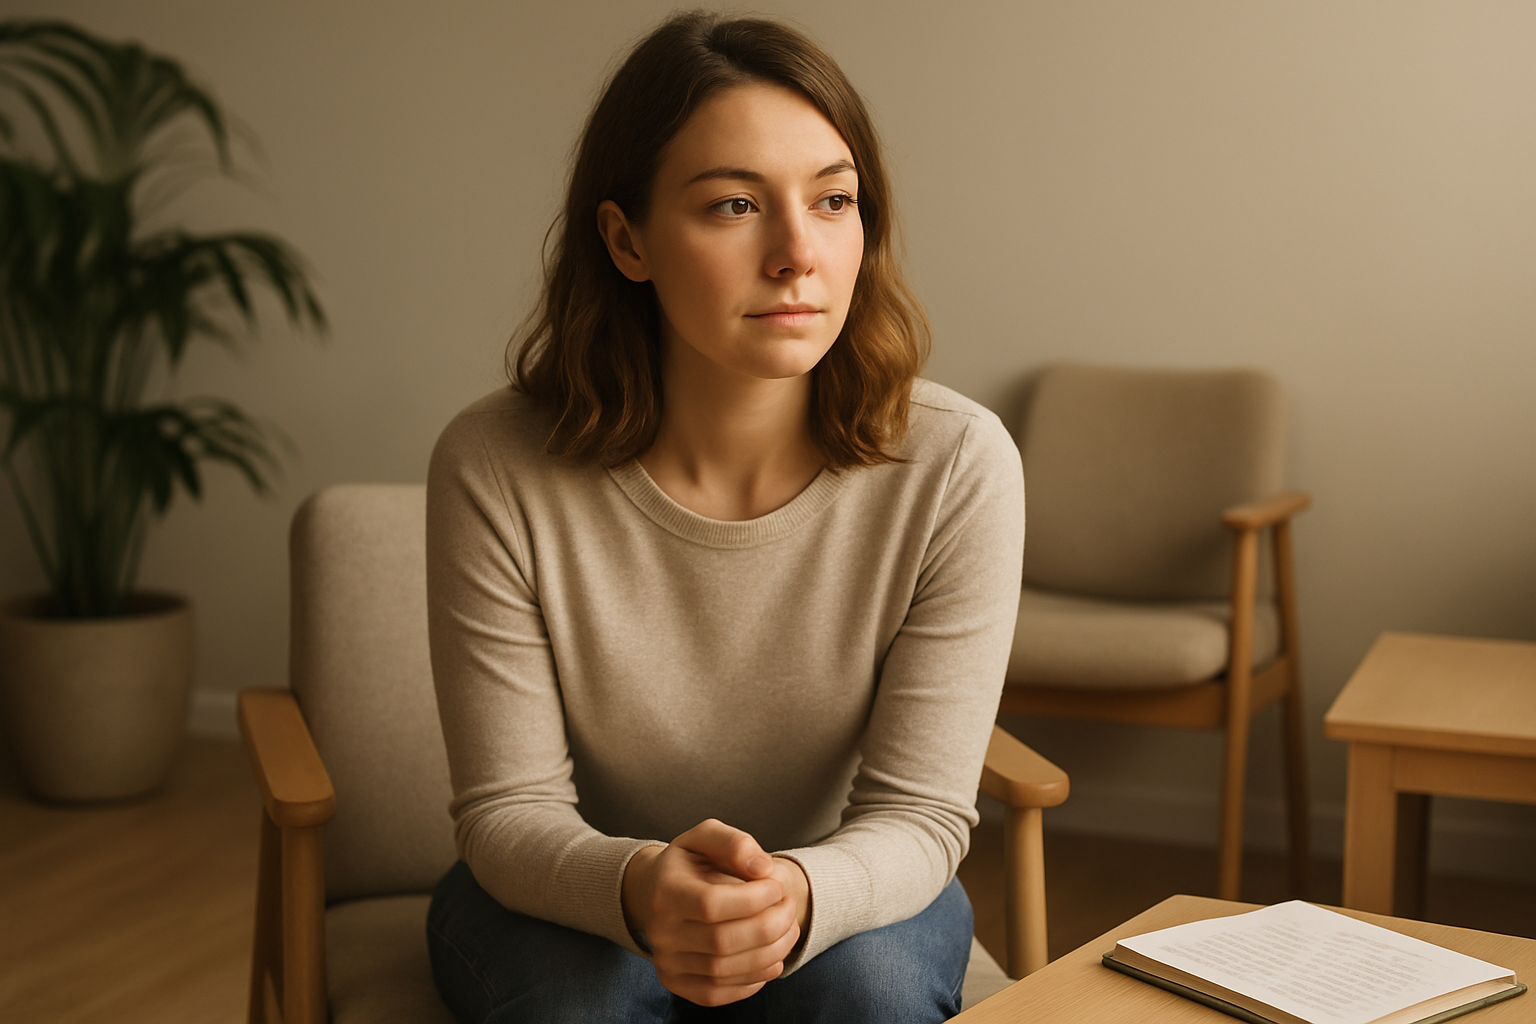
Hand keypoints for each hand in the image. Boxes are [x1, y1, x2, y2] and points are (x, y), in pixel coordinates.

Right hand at [622, 819, 807, 1005]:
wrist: (655, 892)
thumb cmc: (690, 862)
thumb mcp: (707, 836)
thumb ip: (736, 843)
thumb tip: (763, 869)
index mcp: (665, 891)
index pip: (712, 904)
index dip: (754, 899)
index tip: (777, 886)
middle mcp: (659, 932)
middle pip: (722, 941)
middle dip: (770, 926)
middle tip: (790, 907)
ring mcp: (666, 963)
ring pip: (725, 971)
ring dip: (770, 953)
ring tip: (789, 929)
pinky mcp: (676, 984)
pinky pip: (718, 993)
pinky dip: (754, 979)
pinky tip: (772, 957)